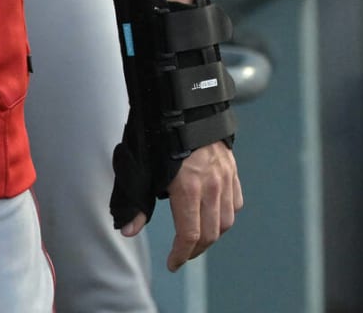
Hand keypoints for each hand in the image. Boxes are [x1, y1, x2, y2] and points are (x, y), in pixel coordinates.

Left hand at [120, 140, 241, 270]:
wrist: (181, 99)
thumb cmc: (154, 130)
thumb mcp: (137, 166)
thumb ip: (134, 201)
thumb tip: (128, 230)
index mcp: (187, 187)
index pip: (190, 235)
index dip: (180, 255)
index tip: (173, 263)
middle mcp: (211, 186)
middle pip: (209, 233)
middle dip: (194, 250)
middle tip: (181, 254)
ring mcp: (225, 177)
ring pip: (226, 220)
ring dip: (211, 235)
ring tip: (196, 237)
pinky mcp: (231, 168)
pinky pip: (234, 202)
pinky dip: (225, 215)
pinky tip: (213, 214)